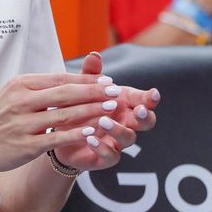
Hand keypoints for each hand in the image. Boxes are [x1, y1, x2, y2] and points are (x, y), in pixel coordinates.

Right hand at [0, 63, 131, 174]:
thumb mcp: (11, 95)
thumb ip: (38, 89)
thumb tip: (70, 82)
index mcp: (20, 85)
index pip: (60, 79)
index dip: (87, 80)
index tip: (107, 81)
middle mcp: (22, 101)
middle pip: (66, 94)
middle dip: (95, 93)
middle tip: (117, 92)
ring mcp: (24, 123)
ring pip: (66, 115)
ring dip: (93, 112)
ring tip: (113, 110)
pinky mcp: (26, 145)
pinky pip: (58, 138)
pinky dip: (78, 135)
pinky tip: (95, 133)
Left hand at [52, 51, 159, 171]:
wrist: (59, 134)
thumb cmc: (77, 107)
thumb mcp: (81, 89)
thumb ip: (89, 74)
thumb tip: (94, 54)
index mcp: (124, 104)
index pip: (143, 100)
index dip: (150, 98)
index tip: (153, 94)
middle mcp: (125, 122)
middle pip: (146, 121)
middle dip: (145, 116)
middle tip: (138, 110)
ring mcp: (117, 141)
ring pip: (129, 138)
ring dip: (119, 129)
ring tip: (104, 121)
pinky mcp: (105, 157)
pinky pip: (111, 155)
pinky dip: (103, 147)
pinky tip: (91, 139)